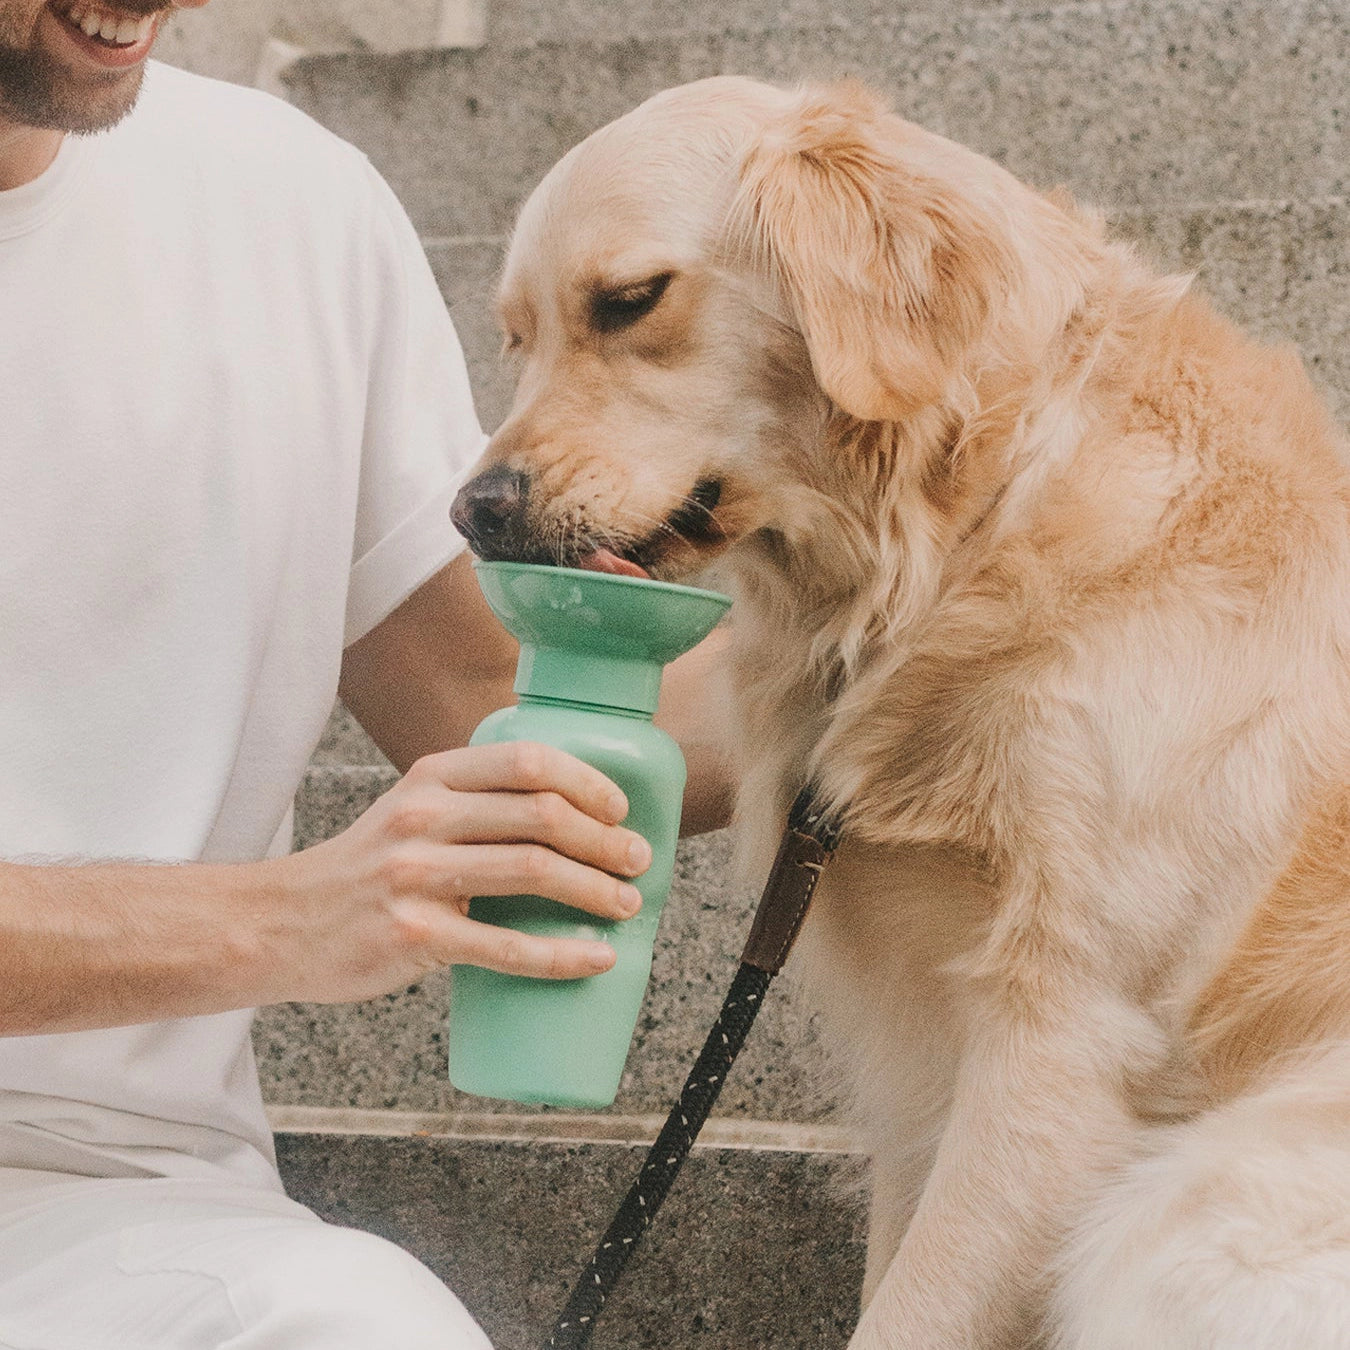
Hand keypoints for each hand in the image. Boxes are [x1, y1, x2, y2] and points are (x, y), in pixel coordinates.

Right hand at [260, 742, 651, 1003]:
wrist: (280, 924)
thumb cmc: (363, 869)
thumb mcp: (410, 810)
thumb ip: (473, 802)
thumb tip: (568, 815)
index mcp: (430, 777)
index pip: (526, 761)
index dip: (586, 782)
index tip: (618, 809)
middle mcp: (423, 816)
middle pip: (541, 816)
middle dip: (604, 841)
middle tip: (637, 861)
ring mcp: (416, 876)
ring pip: (533, 872)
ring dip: (595, 891)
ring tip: (626, 905)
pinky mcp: (415, 937)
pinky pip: (507, 947)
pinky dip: (563, 954)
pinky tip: (596, 958)